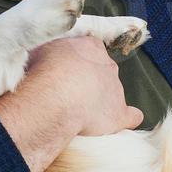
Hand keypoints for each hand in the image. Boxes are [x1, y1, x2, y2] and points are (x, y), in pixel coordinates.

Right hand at [24, 35, 142, 135]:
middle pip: (103, 71)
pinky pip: (131, 117)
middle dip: (89, 81)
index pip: (91, 49)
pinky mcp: (118, 114)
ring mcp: (116, 90)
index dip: (79, 61)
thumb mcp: (40, 50)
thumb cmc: (43, 72)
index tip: (67, 70)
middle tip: (69, 93)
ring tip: (79, 113)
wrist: (54, 97)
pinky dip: (127, 119)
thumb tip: (44, 58)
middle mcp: (108, 65)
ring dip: (100, 101)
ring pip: (113, 93)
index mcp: (90, 47)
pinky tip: (116, 124)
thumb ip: (49, 52)